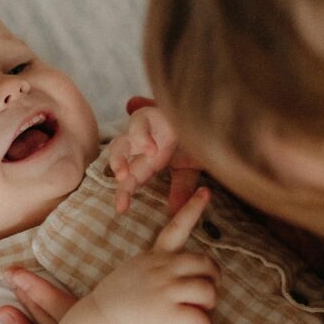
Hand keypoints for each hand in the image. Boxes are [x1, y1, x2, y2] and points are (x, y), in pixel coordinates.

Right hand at [90, 188, 219, 323]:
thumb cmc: (116, 303)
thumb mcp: (132, 273)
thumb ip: (153, 268)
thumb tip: (175, 273)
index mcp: (153, 258)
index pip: (175, 228)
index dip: (192, 209)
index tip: (205, 191)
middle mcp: (161, 269)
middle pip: (206, 263)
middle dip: (213, 279)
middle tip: (207, 294)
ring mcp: (165, 290)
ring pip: (208, 291)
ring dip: (209, 304)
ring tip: (199, 312)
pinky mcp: (167, 313)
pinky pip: (201, 319)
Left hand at [109, 98, 202, 214]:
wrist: (207, 115)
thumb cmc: (196, 140)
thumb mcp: (190, 169)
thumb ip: (182, 187)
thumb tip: (177, 209)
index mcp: (147, 161)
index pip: (130, 179)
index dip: (124, 194)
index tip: (122, 209)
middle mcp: (140, 146)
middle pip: (118, 160)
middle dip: (116, 175)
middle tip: (119, 187)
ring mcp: (143, 129)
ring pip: (120, 142)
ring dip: (118, 159)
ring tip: (122, 175)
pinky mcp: (151, 113)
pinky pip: (139, 122)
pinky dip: (143, 136)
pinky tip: (152, 149)